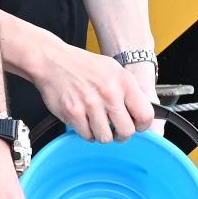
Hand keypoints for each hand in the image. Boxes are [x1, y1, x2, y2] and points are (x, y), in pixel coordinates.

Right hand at [24, 36, 153, 141]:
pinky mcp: (73, 113)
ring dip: (102, 134)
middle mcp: (109, 93)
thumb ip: (128, 90)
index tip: (136, 126)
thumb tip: (140, 111)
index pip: (145, 115)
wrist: (52, 61)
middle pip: (126, 131)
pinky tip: (84, 121)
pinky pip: (86, 135)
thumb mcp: (113, 69)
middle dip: (121, 134)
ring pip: (106, 137)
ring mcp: (90, 104)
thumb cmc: (82, 65)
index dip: (142, 126)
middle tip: (115, 129)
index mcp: (123, 82)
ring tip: (96, 123)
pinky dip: (86, 132)